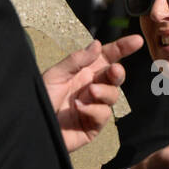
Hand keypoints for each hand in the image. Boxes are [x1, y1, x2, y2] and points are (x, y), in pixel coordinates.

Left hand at [43, 35, 141, 151]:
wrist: (32, 127)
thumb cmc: (40, 100)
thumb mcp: (55, 75)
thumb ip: (76, 60)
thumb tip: (97, 44)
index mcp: (83, 72)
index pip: (107, 57)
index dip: (122, 48)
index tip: (136, 41)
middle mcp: (91, 88)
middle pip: (115, 76)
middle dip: (117, 73)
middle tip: (113, 71)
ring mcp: (94, 107)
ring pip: (113, 95)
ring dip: (104, 92)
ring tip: (90, 92)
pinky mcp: (93, 125)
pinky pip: (103, 114)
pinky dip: (93, 109)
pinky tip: (79, 108)